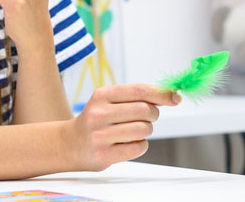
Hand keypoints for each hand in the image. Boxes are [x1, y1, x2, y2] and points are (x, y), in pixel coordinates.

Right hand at [64, 84, 181, 170]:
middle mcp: (99, 113)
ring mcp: (100, 135)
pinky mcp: (104, 155)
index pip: (140, 90)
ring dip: (146, 131)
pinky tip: (129, 143)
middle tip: (147, 118)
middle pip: (144, 110)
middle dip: (153, 114)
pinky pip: (138, 147)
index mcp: (102, 95)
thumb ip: (135, 97)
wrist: (69, 144)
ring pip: (143, 129)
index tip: (175, 98)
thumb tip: (170, 96)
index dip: (162, 94)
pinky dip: (140, 145)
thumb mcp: (108, 102)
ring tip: (134, 131)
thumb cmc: (96, 121)